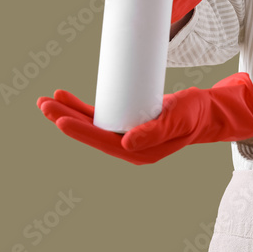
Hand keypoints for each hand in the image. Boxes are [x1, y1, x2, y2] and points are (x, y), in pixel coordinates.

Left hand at [36, 73, 252, 164]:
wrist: (207, 111)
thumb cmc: (195, 114)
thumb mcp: (178, 119)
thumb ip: (156, 132)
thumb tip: (125, 144)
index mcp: (139, 151)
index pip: (102, 142)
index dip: (79, 131)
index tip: (59, 119)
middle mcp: (129, 146)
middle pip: (91, 133)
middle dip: (65, 118)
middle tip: (44, 104)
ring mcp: (127, 134)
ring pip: (91, 124)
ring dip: (69, 113)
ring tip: (48, 100)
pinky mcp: (128, 121)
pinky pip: (101, 116)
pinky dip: (84, 109)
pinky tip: (68, 100)